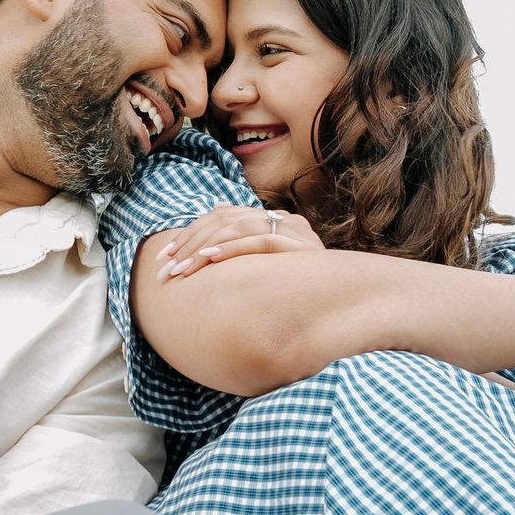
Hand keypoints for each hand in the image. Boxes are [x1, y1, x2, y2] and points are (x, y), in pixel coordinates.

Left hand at [153, 204, 322, 279]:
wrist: (349, 298)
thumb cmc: (301, 290)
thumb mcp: (268, 269)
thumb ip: (242, 250)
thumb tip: (209, 229)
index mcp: (272, 219)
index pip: (221, 216)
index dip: (190, 234)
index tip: (165, 257)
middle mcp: (282, 218)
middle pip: (224, 220)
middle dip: (189, 245)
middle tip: (165, 271)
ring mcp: (293, 229)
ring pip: (237, 228)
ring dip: (203, 249)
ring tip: (181, 269)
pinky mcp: (301, 246)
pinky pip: (260, 241)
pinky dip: (231, 248)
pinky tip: (209, 259)